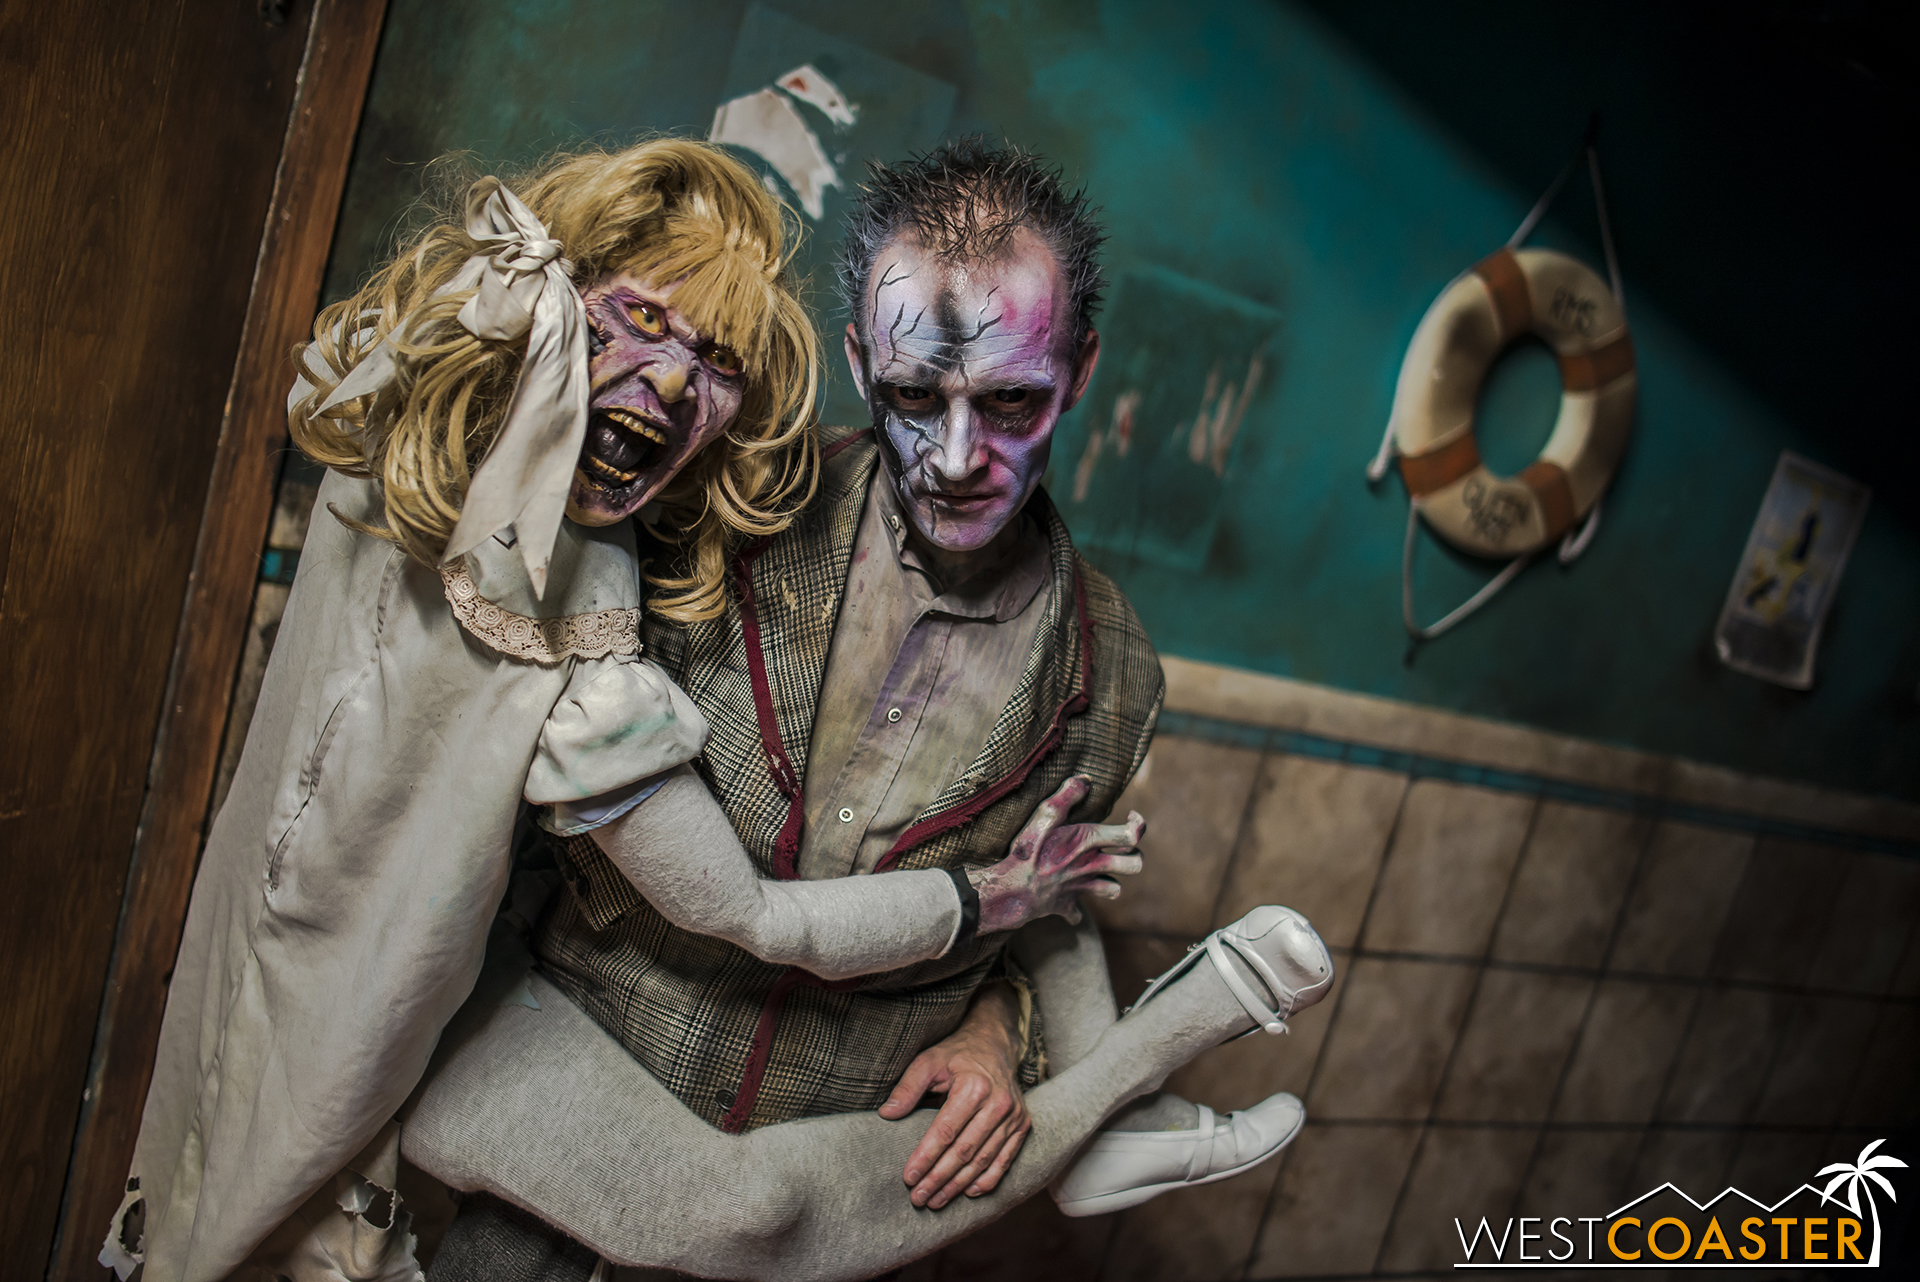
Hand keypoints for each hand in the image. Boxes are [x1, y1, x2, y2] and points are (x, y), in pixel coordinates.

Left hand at [878, 982, 1031, 1208]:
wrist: (995, 1045)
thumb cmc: (956, 1054)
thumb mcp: (928, 1061)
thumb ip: (908, 1087)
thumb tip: (886, 1114)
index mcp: (974, 1086)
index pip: (945, 1131)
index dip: (926, 1157)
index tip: (908, 1178)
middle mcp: (998, 1103)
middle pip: (964, 1151)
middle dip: (939, 1178)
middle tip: (918, 1198)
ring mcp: (1014, 1116)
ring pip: (983, 1160)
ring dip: (958, 1185)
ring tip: (936, 1200)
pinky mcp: (1022, 1125)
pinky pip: (1005, 1160)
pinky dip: (987, 1180)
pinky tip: (967, 1192)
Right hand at [971, 776, 1145, 933]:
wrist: (1012, 890)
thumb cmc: (1028, 851)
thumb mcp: (1045, 815)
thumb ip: (1067, 795)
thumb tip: (1086, 779)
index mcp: (1089, 842)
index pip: (1132, 835)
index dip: (1138, 825)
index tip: (1130, 816)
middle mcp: (1091, 866)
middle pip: (1134, 865)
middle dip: (1134, 856)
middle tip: (1122, 847)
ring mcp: (1080, 887)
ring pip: (1115, 890)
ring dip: (1113, 883)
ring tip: (1104, 873)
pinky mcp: (1065, 904)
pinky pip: (1076, 913)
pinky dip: (1074, 910)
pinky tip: (1067, 900)